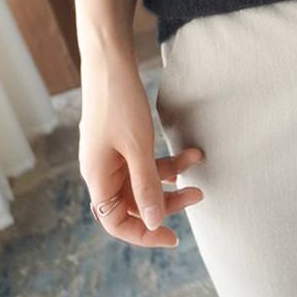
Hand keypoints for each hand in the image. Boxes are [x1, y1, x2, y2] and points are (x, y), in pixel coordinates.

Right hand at [78, 49, 204, 246]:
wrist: (109, 60)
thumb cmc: (120, 102)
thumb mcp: (138, 146)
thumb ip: (146, 186)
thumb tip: (155, 223)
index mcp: (98, 178)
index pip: (116, 223)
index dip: (144, 234)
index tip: (172, 237)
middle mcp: (101, 171)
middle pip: (133, 203)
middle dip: (166, 202)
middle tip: (197, 195)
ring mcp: (109, 155)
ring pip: (142, 180)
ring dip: (170, 175)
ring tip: (198, 160)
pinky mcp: (119, 139)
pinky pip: (142, 161)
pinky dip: (164, 159)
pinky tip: (185, 152)